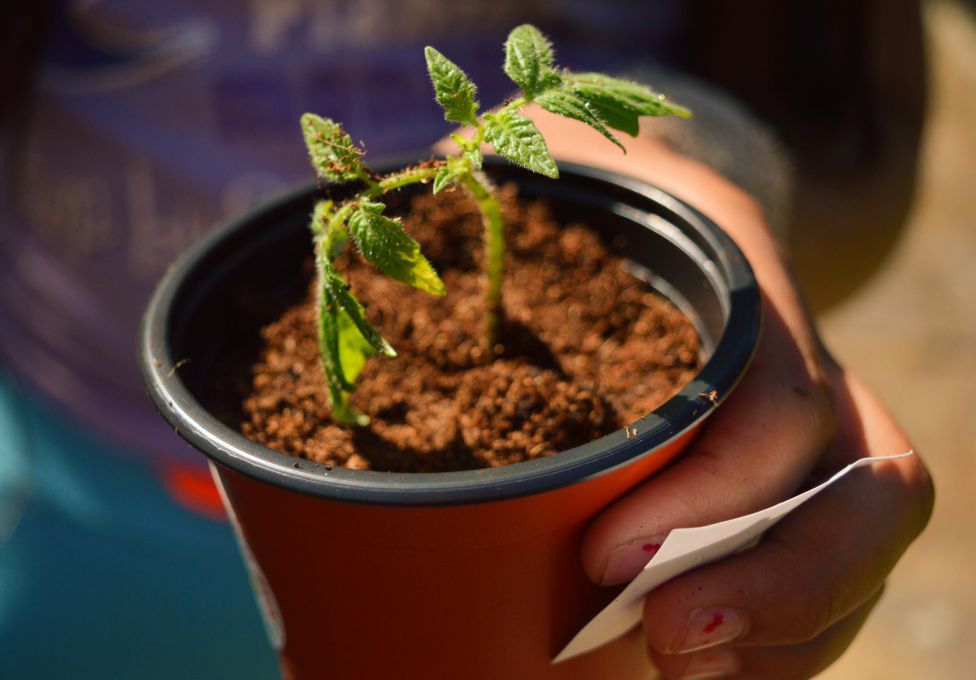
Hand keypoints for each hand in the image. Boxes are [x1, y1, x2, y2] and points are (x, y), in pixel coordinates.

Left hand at [527, 112, 933, 678]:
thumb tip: (408, 216)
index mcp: (740, 282)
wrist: (644, 202)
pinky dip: (776, 639)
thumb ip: (483, 192)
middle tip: (667, 639)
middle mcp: (804, 358)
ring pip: (859, 546)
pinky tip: (697, 660)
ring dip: (785, 631)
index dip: (709, 497)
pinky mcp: (791, 486)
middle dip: (782, 585)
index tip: (603, 556)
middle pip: (867, 489)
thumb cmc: (577, 194)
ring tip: (679, 663)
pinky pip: (829, 577)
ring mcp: (811, 429)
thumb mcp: (534, 169)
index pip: (779, 404)